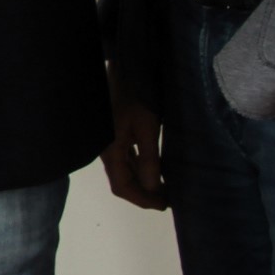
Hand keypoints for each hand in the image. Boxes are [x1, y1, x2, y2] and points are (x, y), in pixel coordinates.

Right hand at [100, 91, 166, 209]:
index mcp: (110, 151)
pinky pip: (125, 157)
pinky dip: (138, 166)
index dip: (142, 200)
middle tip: (168, 198)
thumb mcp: (146, 127)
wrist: (123, 69)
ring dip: (142, 180)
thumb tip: (152, 188)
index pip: (122, 186)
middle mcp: (106, 149)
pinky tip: (153, 167)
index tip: (164, 205)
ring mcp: (109, 141)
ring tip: (164, 185)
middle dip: (144, 192)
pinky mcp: (114, 132)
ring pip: (124, 169)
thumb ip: (148, 159)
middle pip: (121, 180)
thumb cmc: (134, 97)